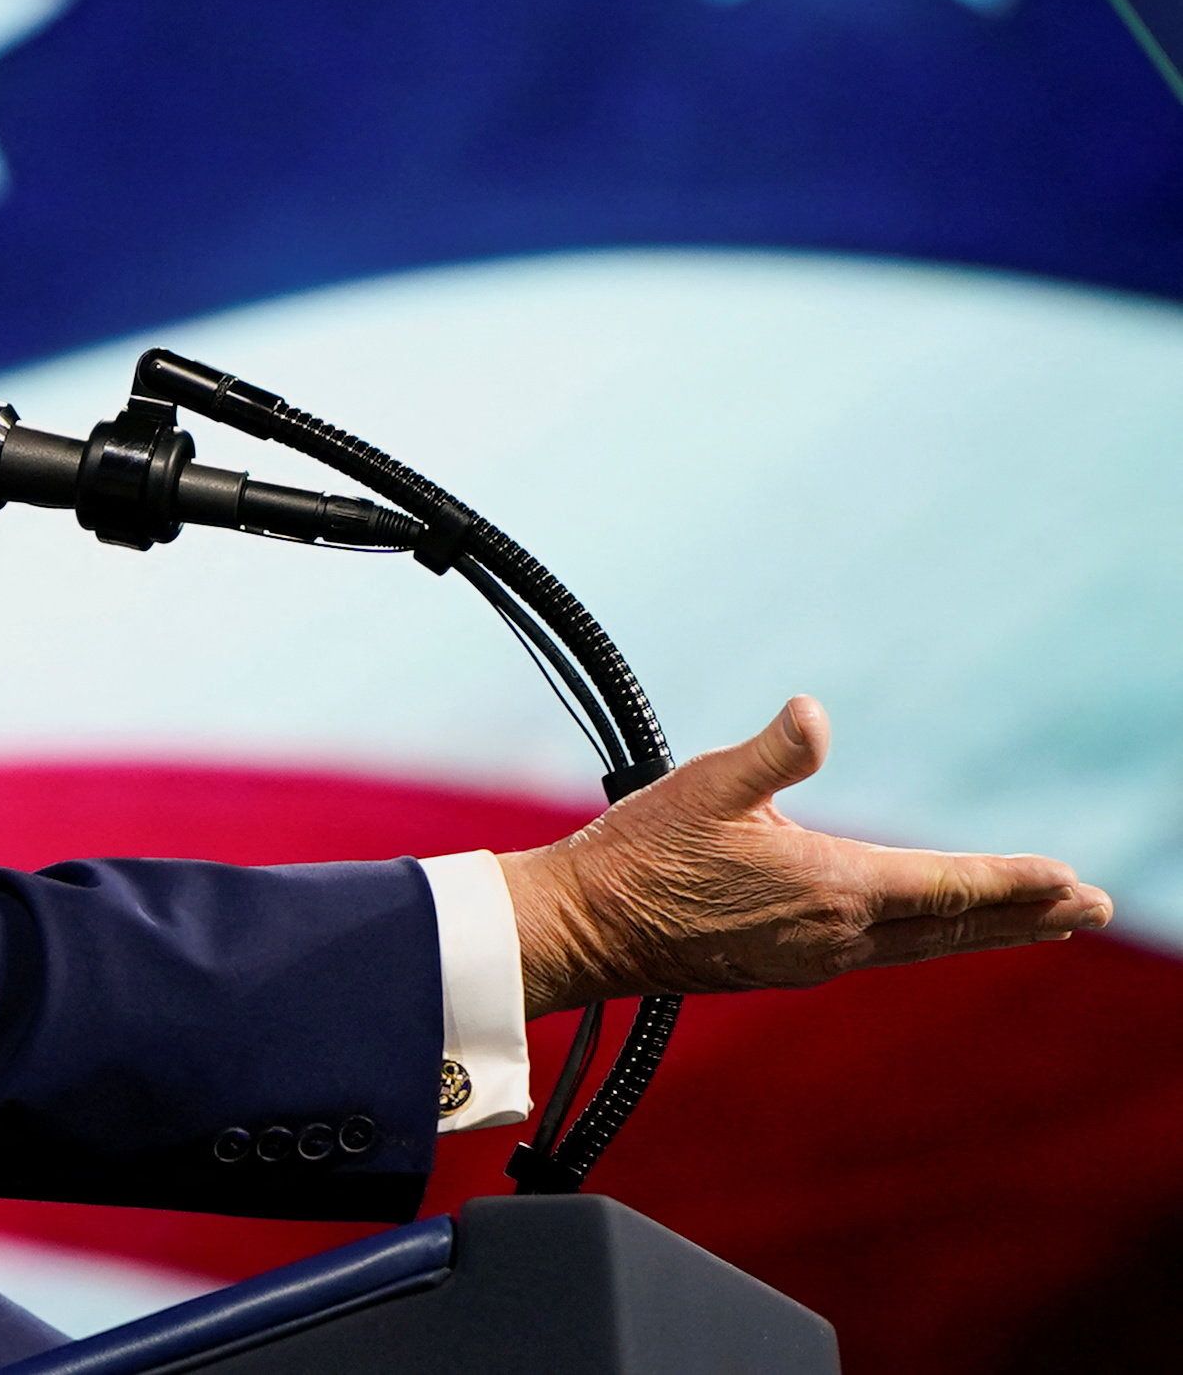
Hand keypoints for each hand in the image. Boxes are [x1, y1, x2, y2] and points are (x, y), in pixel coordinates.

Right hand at [499, 696, 1112, 1019]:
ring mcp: (813, 958)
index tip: (1073, 879)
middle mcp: (836, 933)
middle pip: (953, 926)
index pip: (945, 884)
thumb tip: (814, 712)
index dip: (1012, 880)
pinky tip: (929, 930)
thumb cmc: (643, 851)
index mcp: (828, 885)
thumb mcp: (705, 784)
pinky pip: (881, 952)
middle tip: (1092, 906)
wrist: (588, 928)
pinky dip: (928, 938)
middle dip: (1028, 913)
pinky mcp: (788, 967)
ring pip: (922, 944)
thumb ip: (771, 752)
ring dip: (985, 929)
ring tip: (1039, 921)